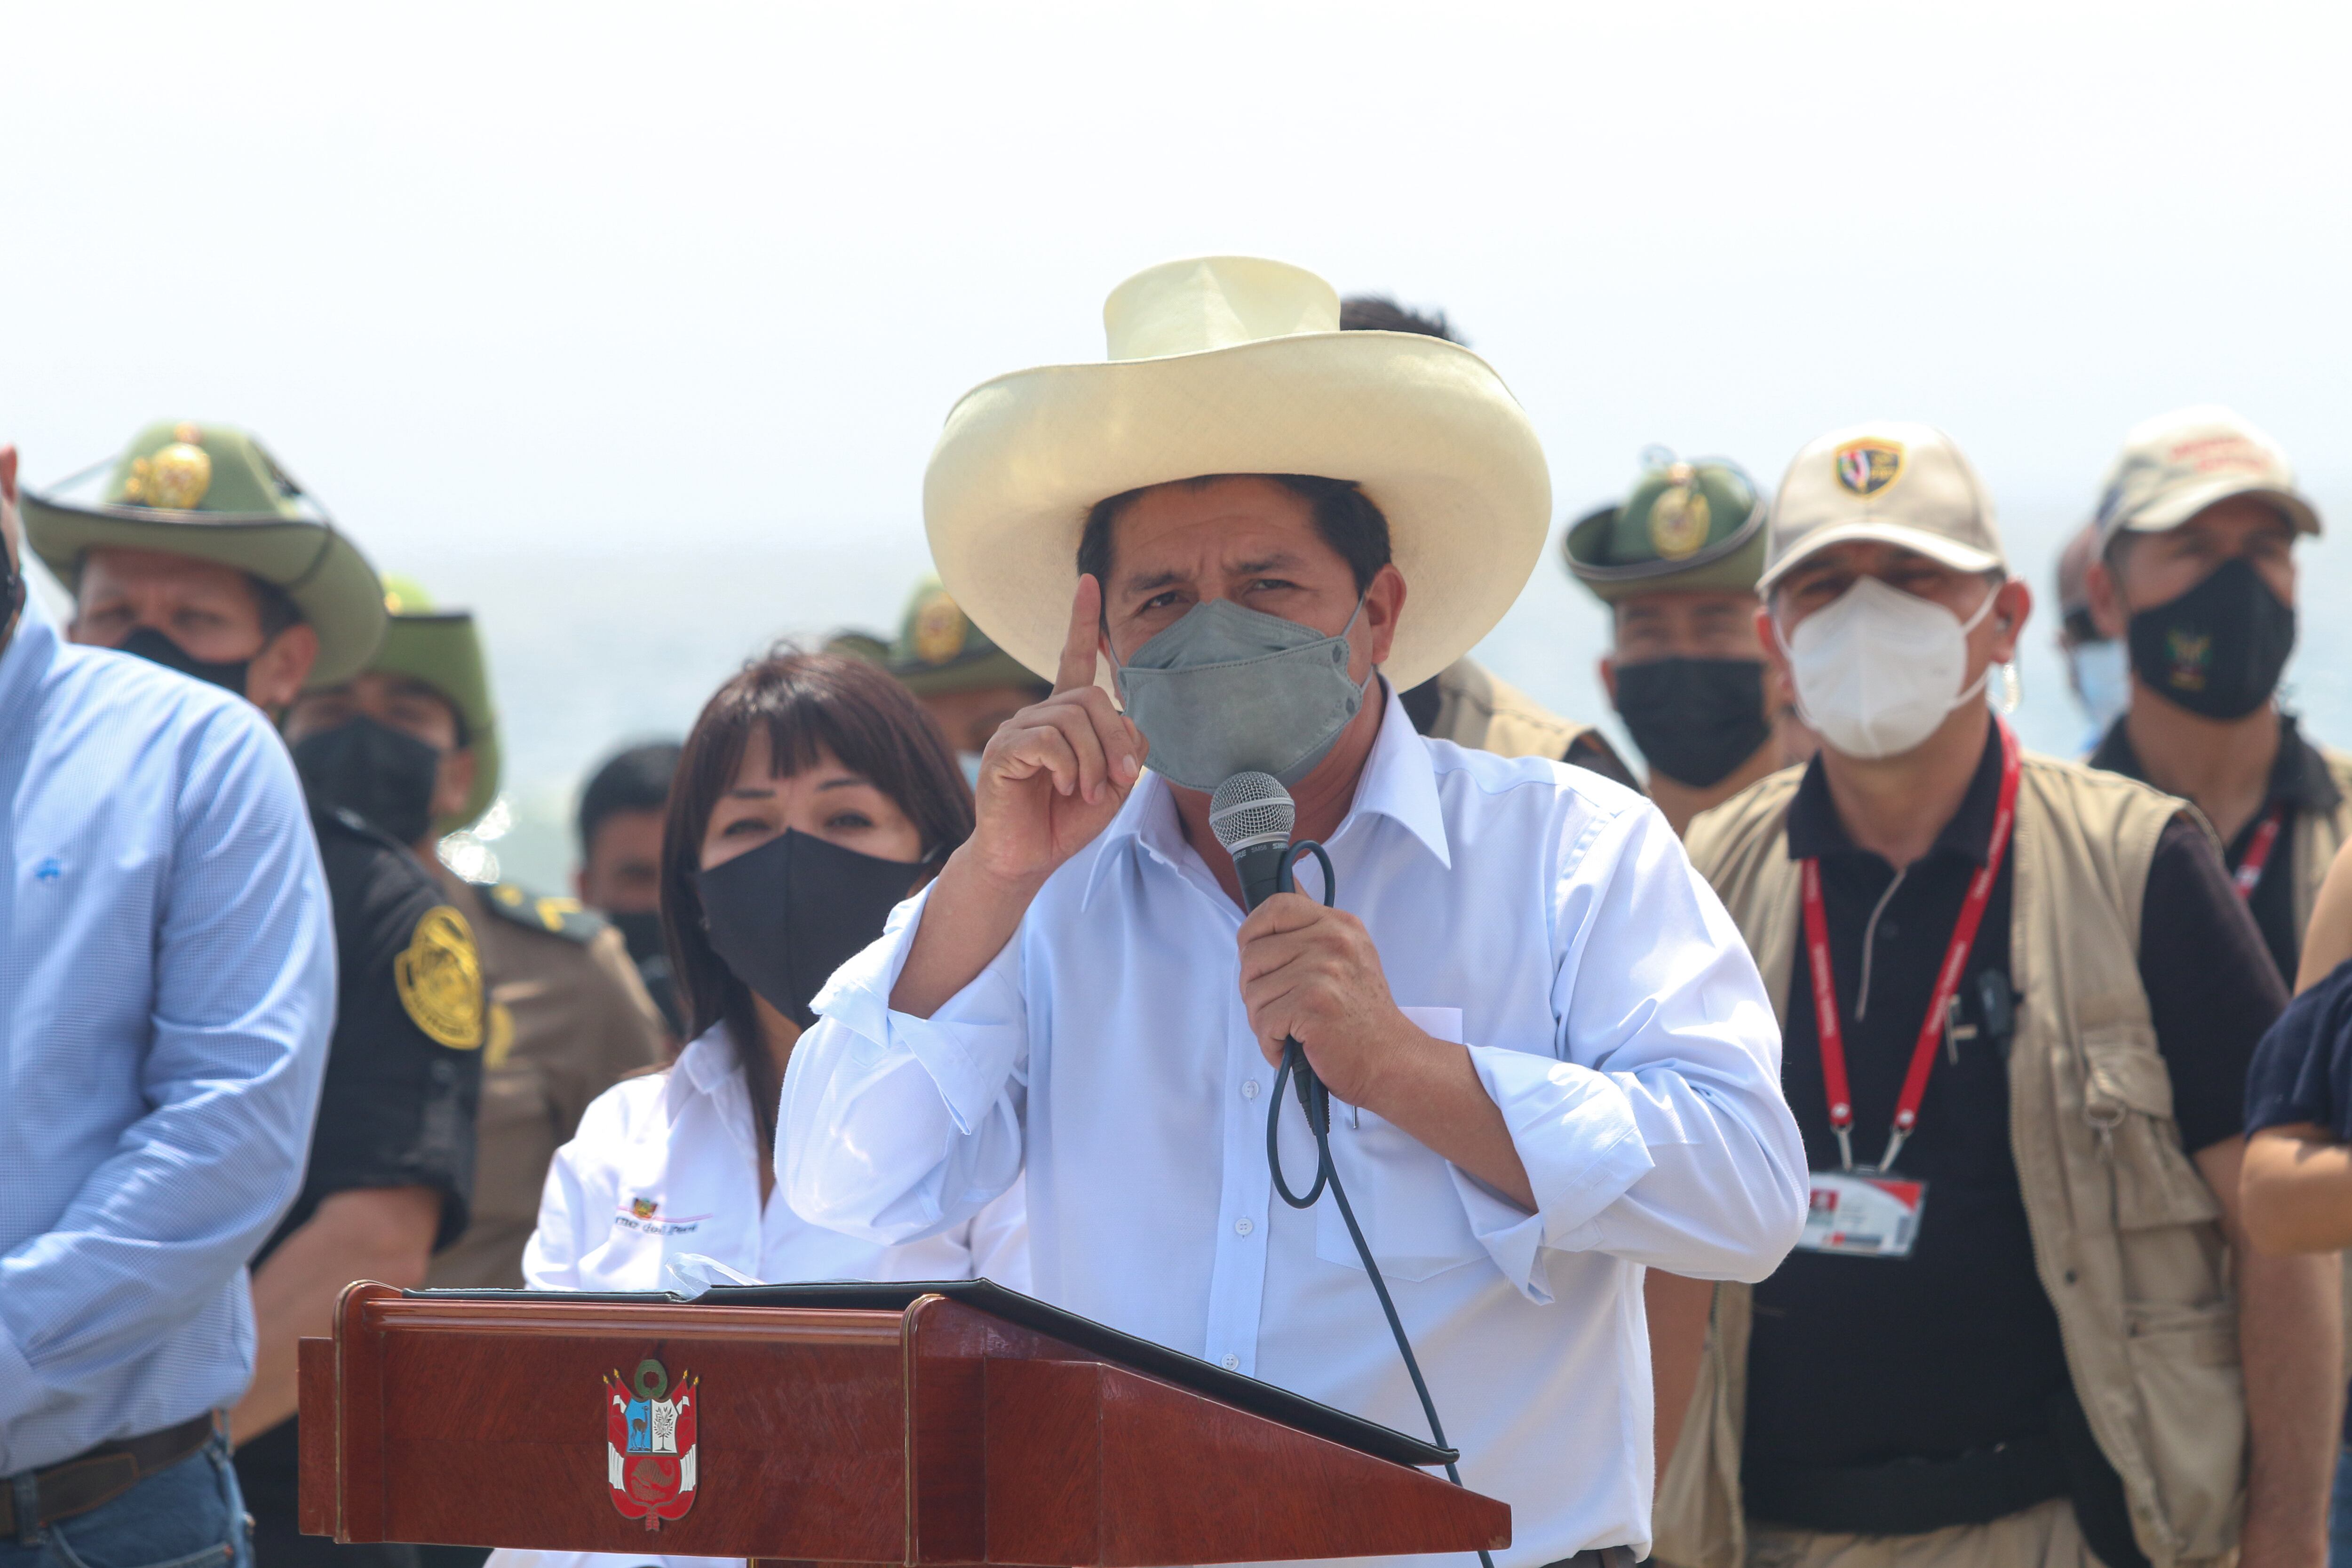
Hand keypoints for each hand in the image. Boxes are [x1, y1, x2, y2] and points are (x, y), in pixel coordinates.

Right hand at [965, 574, 1146, 890]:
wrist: (1027, 858)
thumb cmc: (1066, 820)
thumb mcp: (1111, 783)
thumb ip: (1126, 748)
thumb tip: (1126, 721)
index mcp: (1065, 717)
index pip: (1074, 660)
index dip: (1081, 621)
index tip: (1089, 581)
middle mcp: (1039, 715)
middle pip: (1091, 699)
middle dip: (1115, 740)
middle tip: (1118, 779)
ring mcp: (1017, 730)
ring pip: (1073, 720)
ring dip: (1093, 762)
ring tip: (1085, 792)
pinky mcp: (1002, 751)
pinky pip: (1047, 741)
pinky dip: (1066, 767)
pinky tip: (1061, 787)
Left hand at [1237, 892, 1434, 1110]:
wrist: (1390, 1059)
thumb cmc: (1361, 1017)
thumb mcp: (1345, 959)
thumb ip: (1309, 937)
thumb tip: (1263, 921)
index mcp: (1338, 924)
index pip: (1276, 906)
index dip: (1252, 932)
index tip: (1256, 958)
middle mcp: (1332, 941)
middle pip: (1253, 953)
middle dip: (1254, 988)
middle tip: (1278, 1009)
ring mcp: (1323, 971)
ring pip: (1253, 991)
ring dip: (1263, 1020)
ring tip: (1290, 1031)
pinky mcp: (1313, 1004)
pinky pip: (1263, 1021)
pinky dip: (1270, 1043)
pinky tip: (1290, 1047)